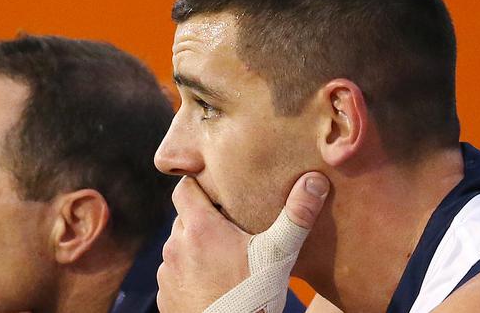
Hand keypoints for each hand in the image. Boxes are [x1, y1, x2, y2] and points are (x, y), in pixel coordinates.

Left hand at [156, 172, 329, 312]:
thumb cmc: (254, 298)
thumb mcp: (278, 255)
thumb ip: (295, 216)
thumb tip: (314, 181)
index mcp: (199, 228)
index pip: (184, 188)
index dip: (198, 185)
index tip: (216, 191)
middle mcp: (175, 245)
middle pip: (184, 218)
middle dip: (203, 219)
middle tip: (229, 229)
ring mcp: (167, 272)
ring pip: (179, 247)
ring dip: (194, 248)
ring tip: (222, 260)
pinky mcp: (164, 295)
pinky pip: (174, 274)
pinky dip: (188, 274)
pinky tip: (211, 283)